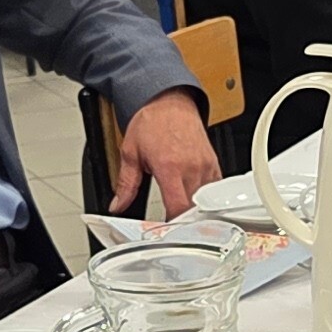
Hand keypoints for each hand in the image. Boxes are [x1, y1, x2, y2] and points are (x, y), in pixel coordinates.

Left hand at [115, 89, 222, 221]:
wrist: (169, 100)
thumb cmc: (152, 121)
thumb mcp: (130, 153)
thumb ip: (125, 184)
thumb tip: (118, 204)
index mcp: (169, 166)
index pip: (178, 207)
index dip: (173, 224)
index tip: (165, 230)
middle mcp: (191, 167)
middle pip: (194, 208)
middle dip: (184, 221)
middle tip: (172, 227)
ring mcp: (205, 164)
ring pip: (206, 200)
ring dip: (195, 209)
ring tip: (182, 213)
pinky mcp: (213, 162)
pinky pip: (214, 187)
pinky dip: (205, 197)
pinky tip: (194, 198)